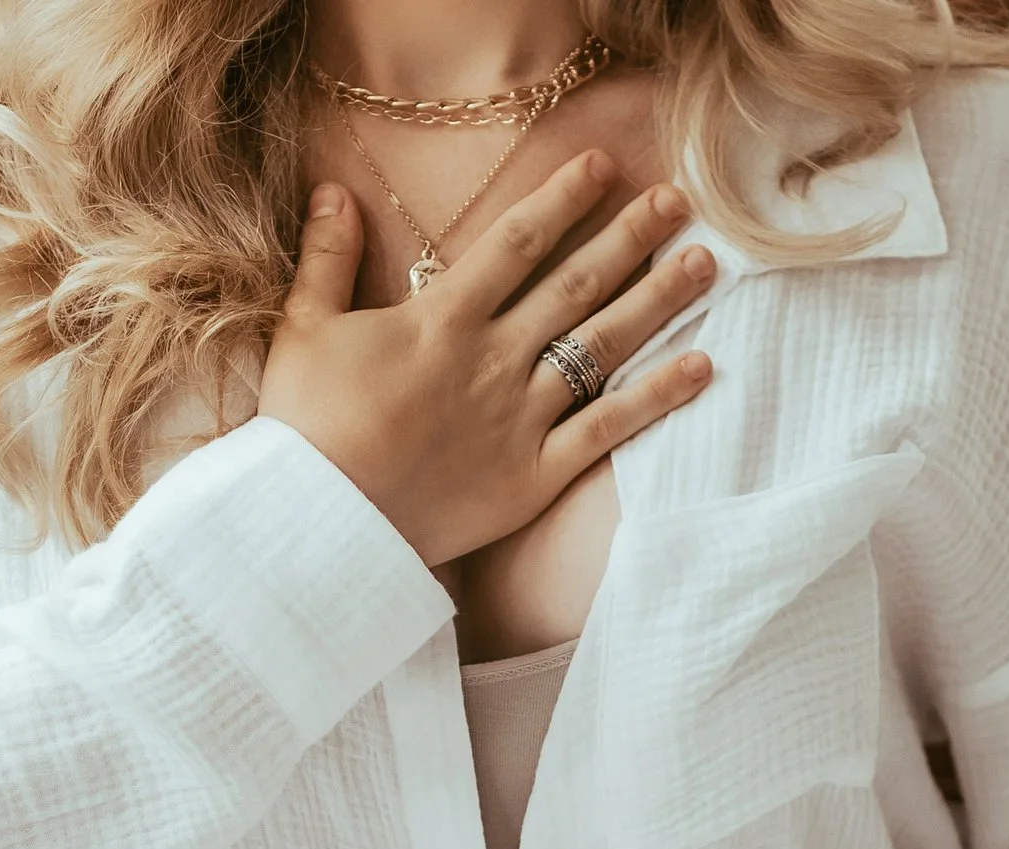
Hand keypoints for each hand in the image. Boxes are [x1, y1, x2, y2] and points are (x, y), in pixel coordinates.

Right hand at [258, 153, 717, 566]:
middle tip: (678, 200)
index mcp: (443, 319)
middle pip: (576, 284)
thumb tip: (334, 190)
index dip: (563, 198)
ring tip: (705, 263)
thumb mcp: (303, 329)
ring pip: (602, 347)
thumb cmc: (305, 428)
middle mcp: (494, 359)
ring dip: (658, 300)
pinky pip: (609, 431)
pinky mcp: (534, 475)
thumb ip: (327, 258)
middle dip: (630, 236)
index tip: (604, 165)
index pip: (516, 241)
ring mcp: (520, 418)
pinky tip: (700, 365)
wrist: (321, 524)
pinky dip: (656, 397)